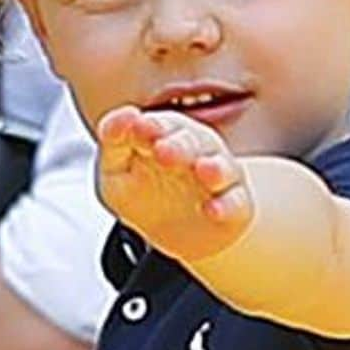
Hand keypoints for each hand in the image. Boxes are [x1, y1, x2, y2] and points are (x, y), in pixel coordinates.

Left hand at [96, 107, 252, 262]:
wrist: (174, 233)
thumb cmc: (143, 194)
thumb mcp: (116, 170)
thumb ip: (114, 141)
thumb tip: (122, 116)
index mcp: (167, 136)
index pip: (162, 125)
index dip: (152, 126)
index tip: (138, 127)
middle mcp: (197, 151)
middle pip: (193, 142)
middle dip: (179, 144)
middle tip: (162, 150)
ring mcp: (217, 178)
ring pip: (221, 167)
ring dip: (214, 168)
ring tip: (203, 170)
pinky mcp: (234, 206)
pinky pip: (234, 203)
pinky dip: (226, 205)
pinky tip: (213, 209)